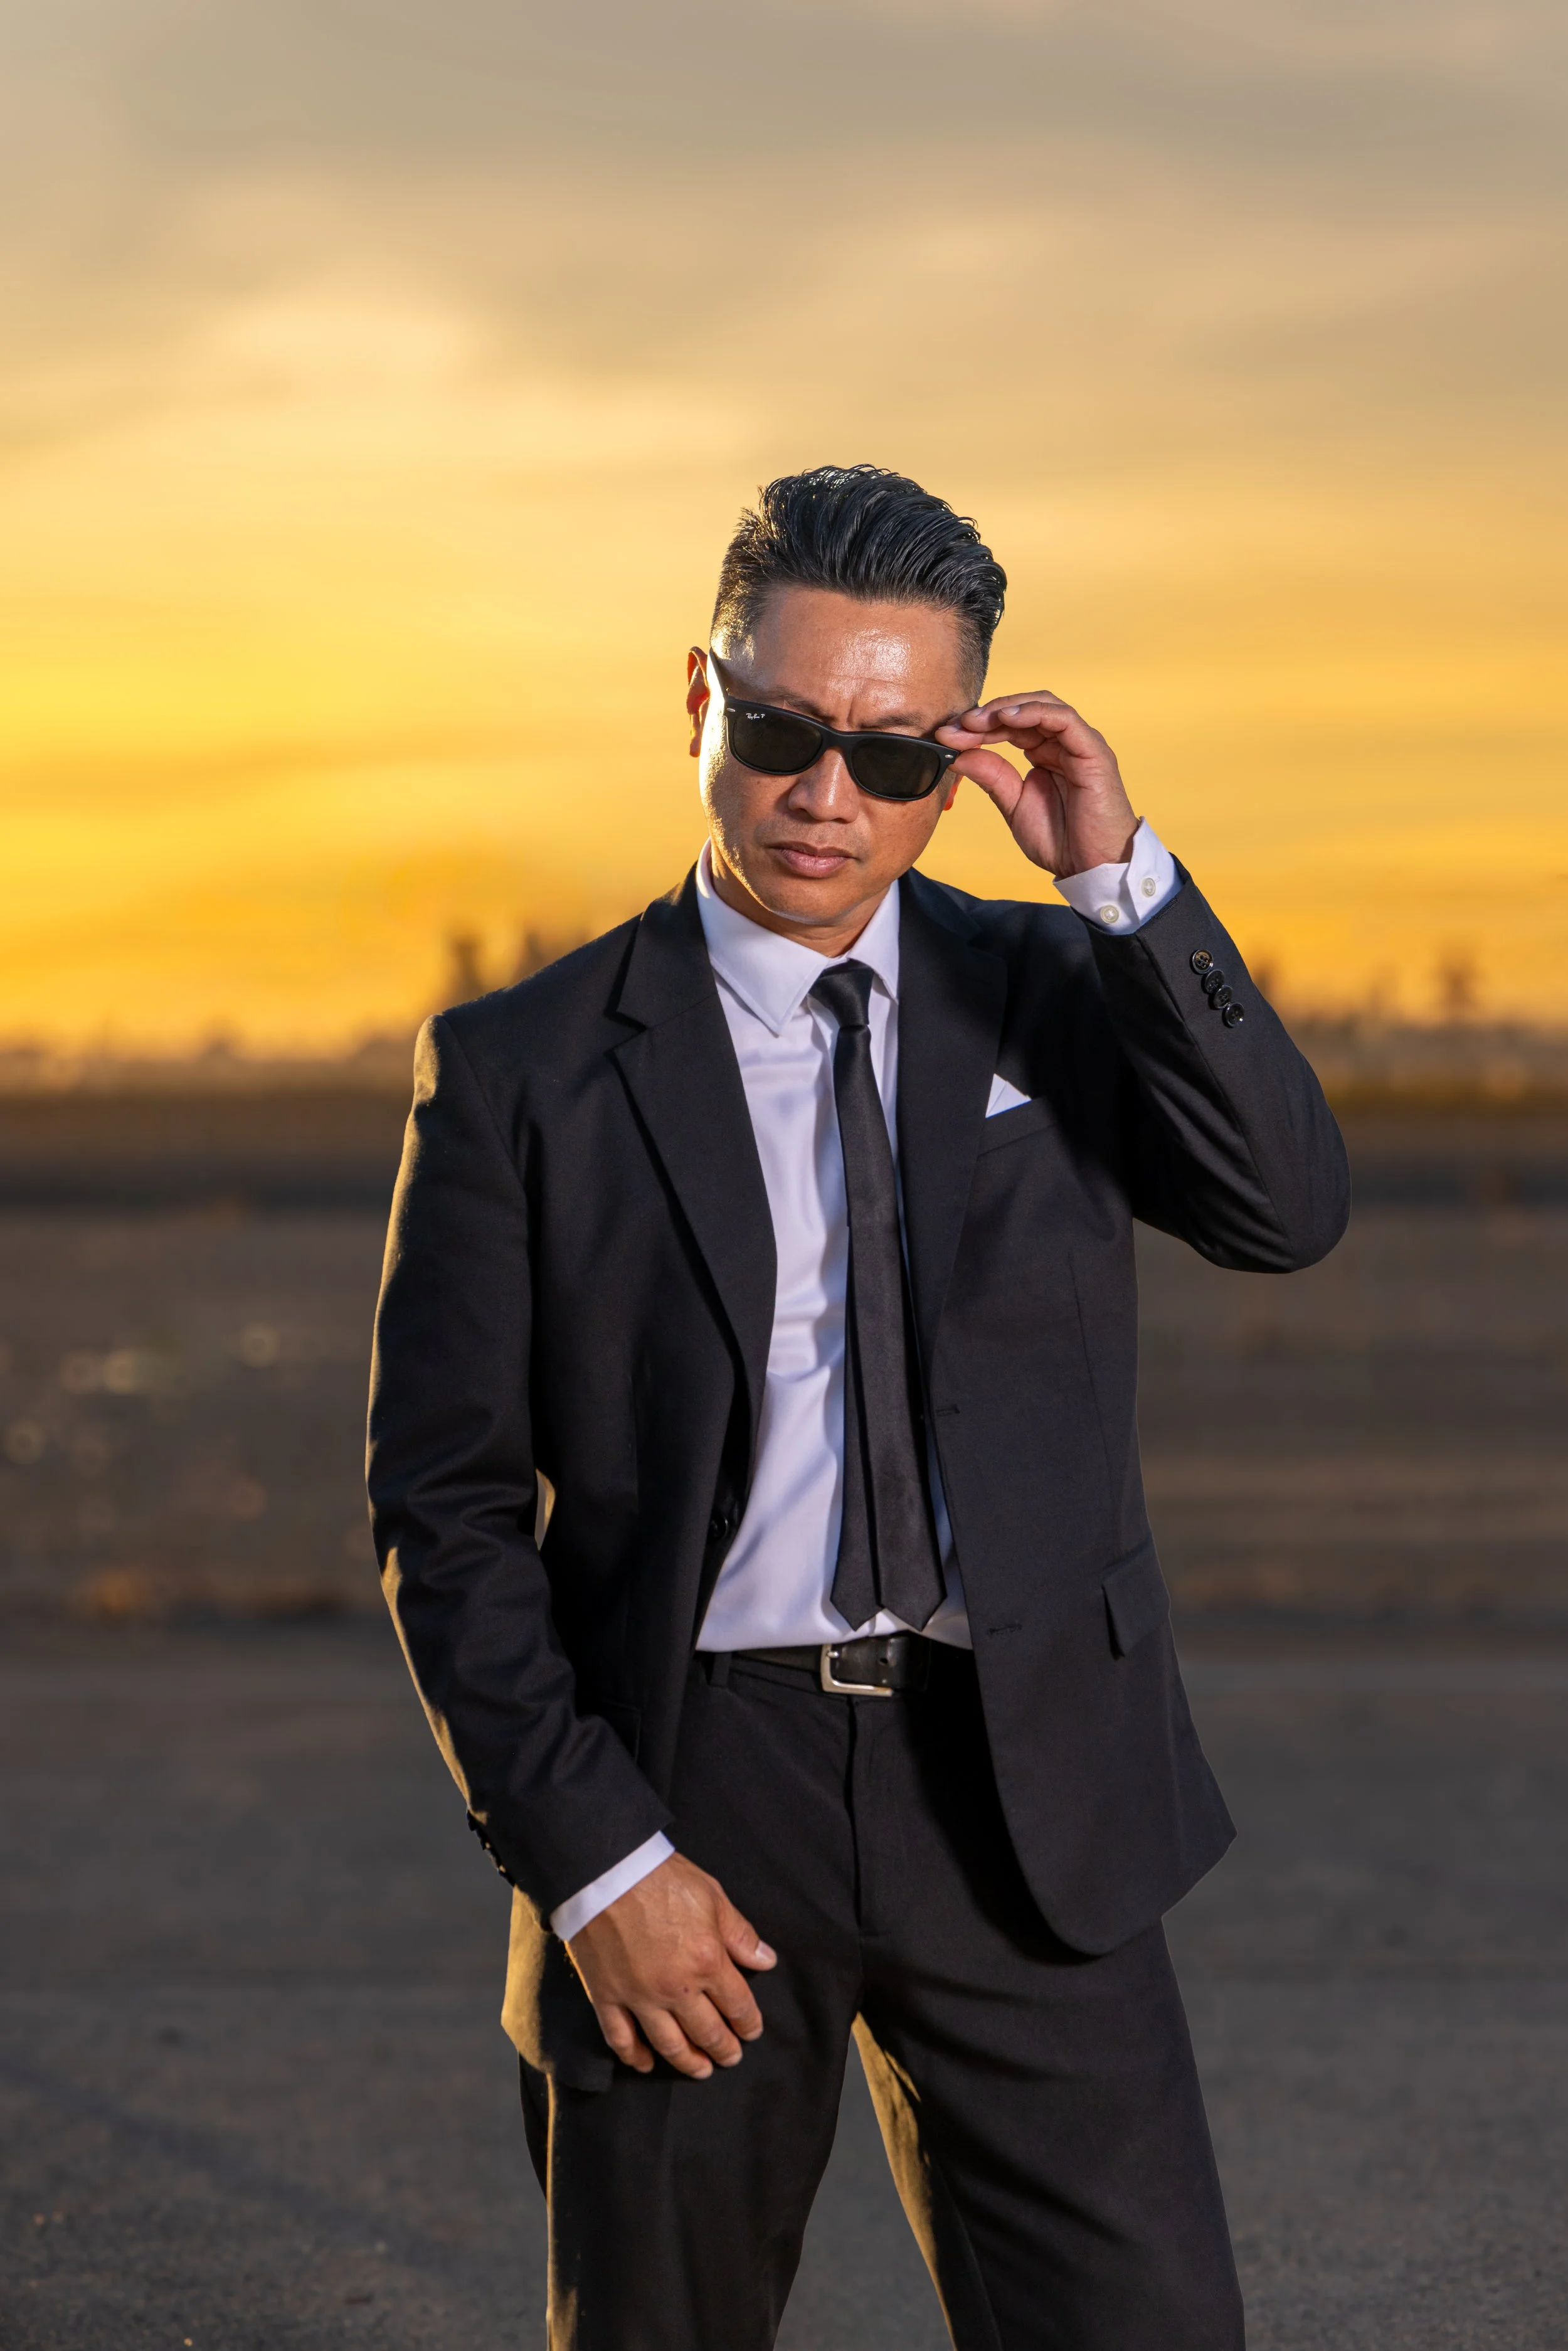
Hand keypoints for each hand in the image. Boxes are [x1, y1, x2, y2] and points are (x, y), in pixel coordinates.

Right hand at [565, 1853, 776, 2079]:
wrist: (605, 1871)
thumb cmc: (661, 1877)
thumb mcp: (713, 1896)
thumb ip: (740, 1934)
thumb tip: (766, 1961)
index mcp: (708, 1962)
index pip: (737, 2005)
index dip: (748, 2023)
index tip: (752, 2032)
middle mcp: (676, 1989)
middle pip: (707, 2031)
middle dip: (724, 2048)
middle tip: (731, 2058)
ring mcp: (639, 1997)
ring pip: (669, 2044)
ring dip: (688, 2062)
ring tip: (701, 2070)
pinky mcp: (607, 1997)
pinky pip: (621, 2039)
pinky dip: (635, 2056)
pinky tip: (646, 2064)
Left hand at [936, 691, 1137, 877]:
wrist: (1091, 868)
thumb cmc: (1061, 840)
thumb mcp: (1013, 805)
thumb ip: (991, 776)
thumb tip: (958, 753)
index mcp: (1044, 754)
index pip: (1009, 726)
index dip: (977, 727)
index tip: (947, 735)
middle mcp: (1062, 744)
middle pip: (1023, 711)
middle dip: (986, 715)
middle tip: (957, 725)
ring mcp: (1079, 745)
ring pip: (1042, 706)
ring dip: (1006, 709)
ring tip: (977, 721)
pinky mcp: (1093, 751)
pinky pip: (1064, 719)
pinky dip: (1034, 713)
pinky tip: (1007, 718)